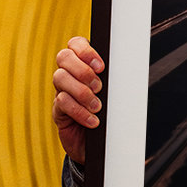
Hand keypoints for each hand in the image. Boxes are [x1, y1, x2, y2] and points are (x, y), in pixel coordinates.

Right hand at [52, 37, 104, 162]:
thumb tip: (128, 66)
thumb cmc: (111, 112)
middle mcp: (69, 74)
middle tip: (99, 87)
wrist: (101, 143)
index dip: (85, 50)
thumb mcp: (115, 92)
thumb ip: (115, 78)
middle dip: (83, 70)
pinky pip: (62, 103)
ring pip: (60, 78)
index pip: (76, 43)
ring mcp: (61, 90)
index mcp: (84, 63)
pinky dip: (79, 111)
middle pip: (63, 57)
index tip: (101, 66)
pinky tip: (93, 120)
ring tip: (97, 106)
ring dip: (81, 92)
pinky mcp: (58, 110)